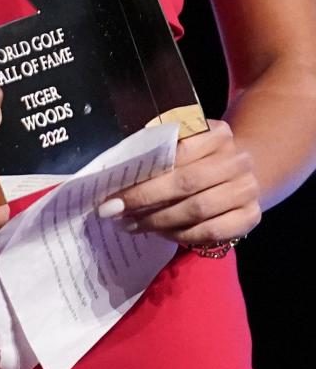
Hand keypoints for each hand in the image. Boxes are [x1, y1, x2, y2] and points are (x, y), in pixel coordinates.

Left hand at [98, 119, 260, 249]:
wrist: (240, 172)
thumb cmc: (200, 155)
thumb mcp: (186, 141)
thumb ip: (161, 148)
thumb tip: (120, 169)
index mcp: (219, 133)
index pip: (179, 152)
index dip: (146, 173)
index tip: (116, 189)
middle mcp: (237, 160)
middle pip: (186, 183)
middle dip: (147, 199)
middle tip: (117, 211)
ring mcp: (247, 190)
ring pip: (197, 210)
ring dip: (160, 221)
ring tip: (133, 224)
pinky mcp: (251, 217)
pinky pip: (212, 231)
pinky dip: (183, 235)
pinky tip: (162, 234)